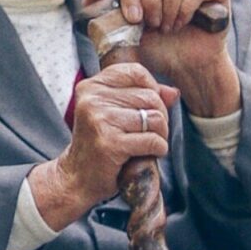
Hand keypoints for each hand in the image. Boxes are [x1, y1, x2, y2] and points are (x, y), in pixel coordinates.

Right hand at [31, 61, 179, 228]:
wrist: (77, 177)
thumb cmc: (99, 143)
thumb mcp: (115, 114)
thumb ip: (141, 98)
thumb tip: (173, 92)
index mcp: (91, 86)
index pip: (136, 72)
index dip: (152, 89)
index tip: (147, 108)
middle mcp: (92, 99)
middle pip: (150, 96)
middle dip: (160, 117)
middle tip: (150, 133)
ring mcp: (99, 120)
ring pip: (155, 118)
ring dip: (161, 135)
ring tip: (148, 144)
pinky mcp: (110, 143)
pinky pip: (153, 140)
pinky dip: (158, 149)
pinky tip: (147, 155)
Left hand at [109, 0, 240, 115]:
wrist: (183, 65)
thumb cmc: (151, 46)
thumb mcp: (119, 30)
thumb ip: (101, 7)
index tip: (133, 19)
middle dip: (149, 1)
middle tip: (152, 25)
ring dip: (168, 8)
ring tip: (167, 28)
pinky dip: (187, 8)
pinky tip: (181, 23)